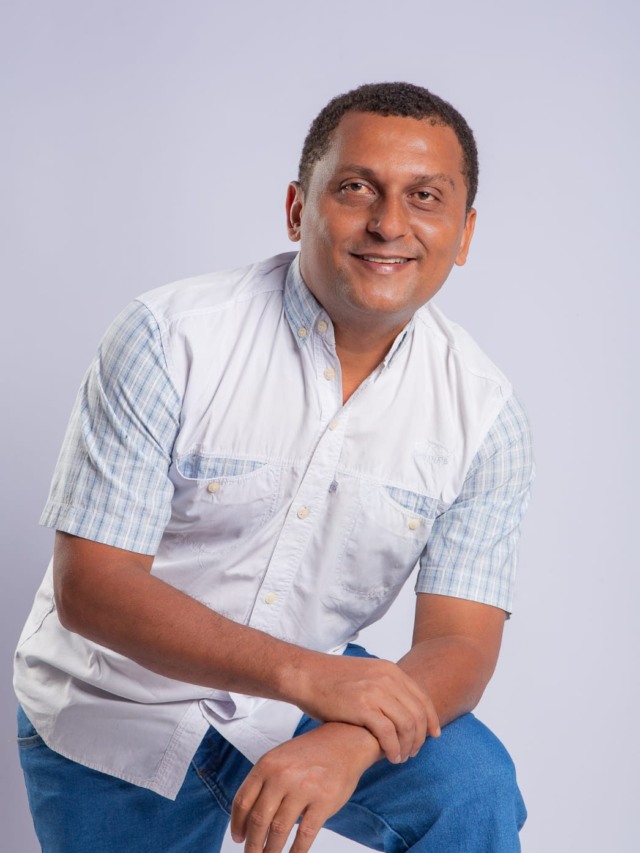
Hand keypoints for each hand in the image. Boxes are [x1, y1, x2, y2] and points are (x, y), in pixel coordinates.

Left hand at [230, 723, 375, 852]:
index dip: (237, 824)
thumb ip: (264, 783)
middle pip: (258, 819)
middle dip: (252, 843)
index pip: (243, 801)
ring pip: (279, 830)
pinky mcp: (324, 801)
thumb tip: (247, 820)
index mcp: (267, 764)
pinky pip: (305, 834)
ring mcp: (303, 788)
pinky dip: (296, 851)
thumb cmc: (309, 754)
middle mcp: (282, 775)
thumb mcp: (280, 758)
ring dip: (271, 850)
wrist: (344, 741)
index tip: (238, 837)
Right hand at [292, 654, 439, 763]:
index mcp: (390, 670)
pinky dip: (394, 749)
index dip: (431, 719)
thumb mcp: (365, 675)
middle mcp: (387, 679)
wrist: (306, 674)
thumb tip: (400, 708)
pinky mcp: (362, 707)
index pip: (422, 697)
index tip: (434, 735)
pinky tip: (391, 757)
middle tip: (415, 751)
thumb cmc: (331, 679)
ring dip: (408, 745)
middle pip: (418, 713)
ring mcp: (375, 692)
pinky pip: (389, 734)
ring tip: (401, 757)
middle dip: (421, 737)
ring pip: (407, 725)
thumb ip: (384, 686)